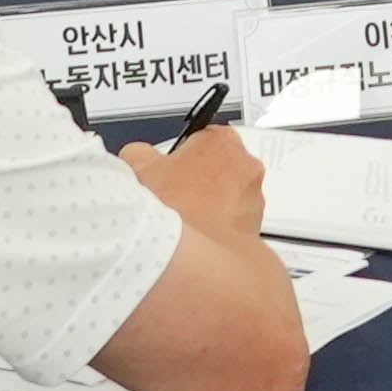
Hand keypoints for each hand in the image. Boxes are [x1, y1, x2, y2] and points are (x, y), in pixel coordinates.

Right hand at [129, 124, 268, 240]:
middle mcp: (246, 166)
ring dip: (212, 202)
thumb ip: (140, 153)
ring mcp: (254, 197)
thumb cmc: (171, 208)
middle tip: (176, 193)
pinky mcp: (255, 225)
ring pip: (230, 194)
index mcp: (222, 141)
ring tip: (186, 216)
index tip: (172, 170)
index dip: (182, 155)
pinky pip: (235, 220)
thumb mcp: (141, 167)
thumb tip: (137, 155)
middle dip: (200, 178)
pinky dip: (221, 225)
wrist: (186, 251)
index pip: (202, 138)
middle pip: (219, 166)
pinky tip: (199, 232)